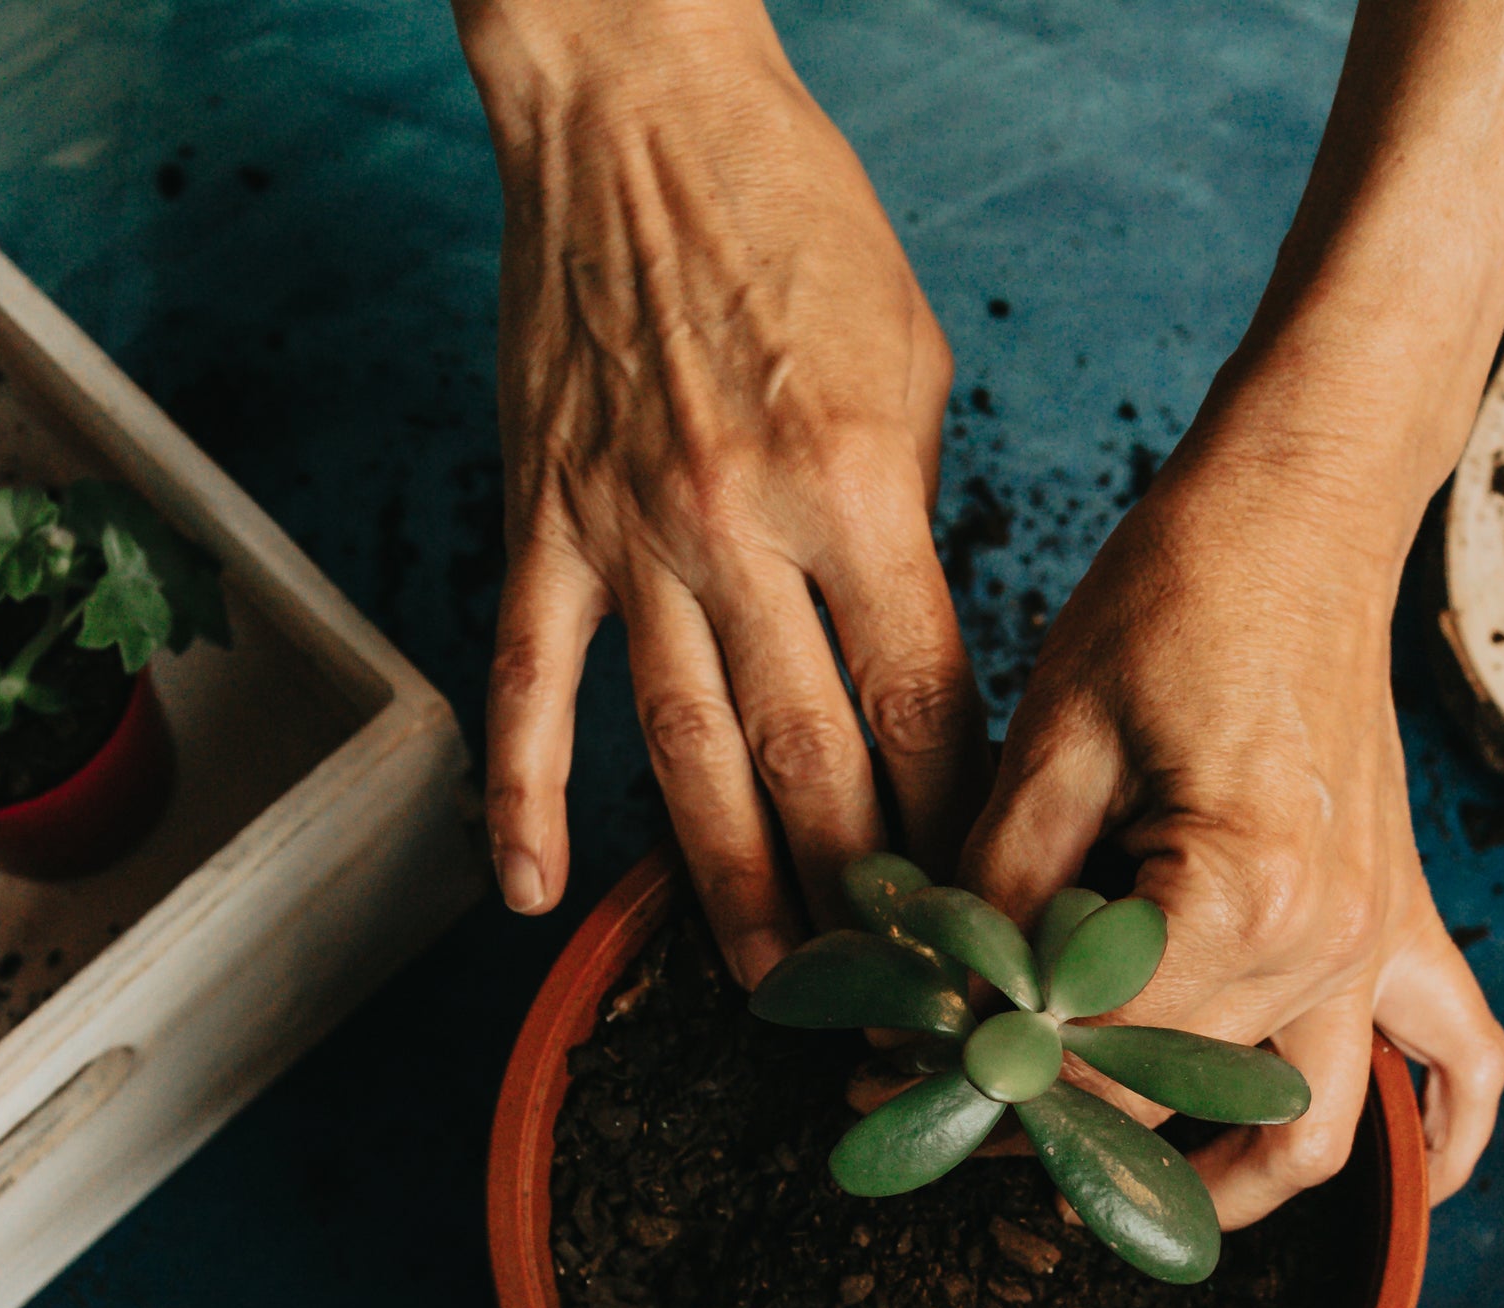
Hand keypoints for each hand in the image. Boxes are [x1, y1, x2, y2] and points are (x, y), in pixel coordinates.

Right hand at [459, 0, 987, 981]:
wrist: (636, 111)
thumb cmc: (797, 225)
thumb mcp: (912, 366)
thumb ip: (911, 528)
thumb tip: (918, 670)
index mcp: (861, 486)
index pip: (922, 703)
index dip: (954, 824)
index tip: (979, 905)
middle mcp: (743, 527)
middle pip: (813, 759)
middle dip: (859, 895)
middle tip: (889, 999)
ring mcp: (628, 536)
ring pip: (687, 755)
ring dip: (730, 889)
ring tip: (770, 991)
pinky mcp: (541, 525)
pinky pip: (531, 692)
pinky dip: (524, 803)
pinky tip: (533, 898)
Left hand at [959, 442, 1503, 1225]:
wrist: (1303, 508)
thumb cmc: (1181, 594)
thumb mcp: (1053, 736)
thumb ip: (1005, 890)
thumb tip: (946, 1003)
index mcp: (1239, 888)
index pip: (1095, 1043)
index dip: (986, 1071)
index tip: (898, 1080)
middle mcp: (1330, 934)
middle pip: (1182, 1092)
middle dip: (1061, 1120)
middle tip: (958, 1121)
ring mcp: (1381, 932)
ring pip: (1320, 1127)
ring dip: (1230, 1184)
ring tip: (1132, 1197)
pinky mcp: (1402, 912)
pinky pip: (1464, 1056)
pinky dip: (1444, 1134)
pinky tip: (1411, 1178)